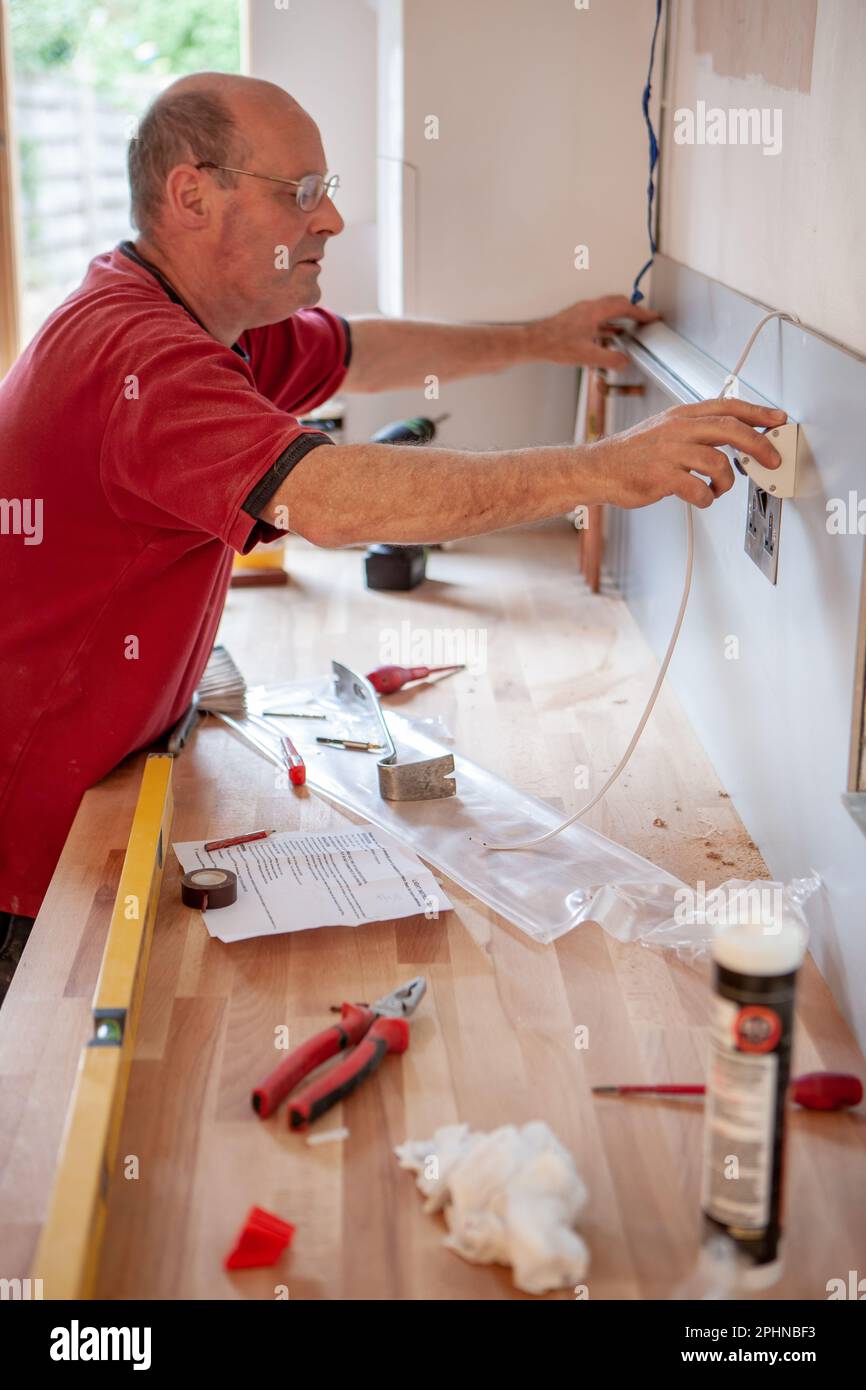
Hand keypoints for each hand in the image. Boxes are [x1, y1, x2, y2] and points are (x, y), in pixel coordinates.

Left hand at [536, 294, 658, 368]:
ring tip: (631, 326)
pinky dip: (608, 322)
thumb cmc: (555, 345)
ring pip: (607, 309)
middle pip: (617, 303)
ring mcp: (581, 312)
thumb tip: (624, 361)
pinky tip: (610, 333)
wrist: (533, 342)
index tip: (653, 317)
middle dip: (633, 310)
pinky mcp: (575, 319)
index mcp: (595, 311)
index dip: (642, 313)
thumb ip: (609, 359)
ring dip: (620, 316)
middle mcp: (589, 307)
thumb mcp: (587, 356)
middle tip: (644, 319)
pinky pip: (598, 316)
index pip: (625, 307)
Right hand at [589, 399, 787, 508]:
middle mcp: (678, 429)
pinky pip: (699, 489)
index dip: (757, 412)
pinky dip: (707, 498)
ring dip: (727, 481)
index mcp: (681, 415)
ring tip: (718, 489)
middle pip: (731, 429)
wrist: (597, 469)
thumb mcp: (664, 429)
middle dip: (759, 444)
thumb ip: (695, 430)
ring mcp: (670, 453)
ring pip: (718, 462)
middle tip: (772, 460)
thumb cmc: (631, 454)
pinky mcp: (662, 477)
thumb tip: (732, 437)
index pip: (728, 407)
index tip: (777, 419)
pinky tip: (701, 498)